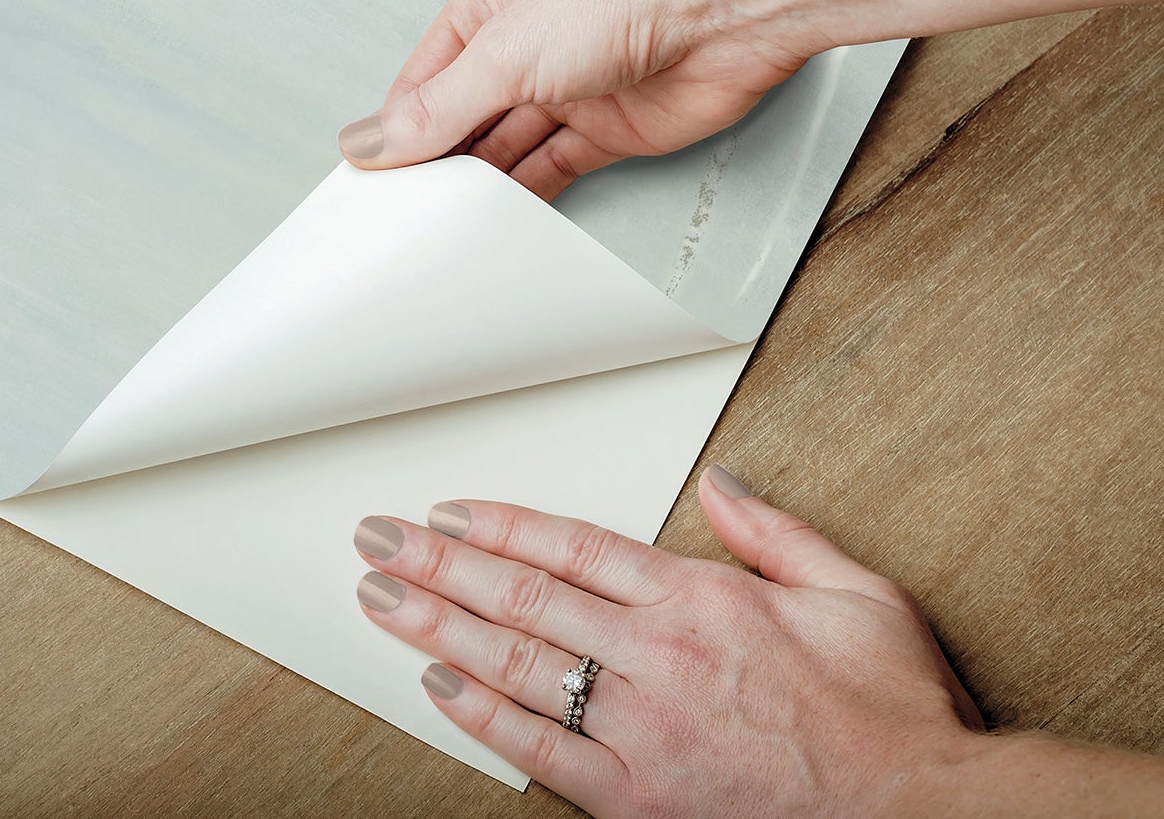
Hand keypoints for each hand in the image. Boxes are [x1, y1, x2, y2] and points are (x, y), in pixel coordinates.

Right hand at [337, 0, 815, 201]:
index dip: (396, 130)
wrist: (727, 7)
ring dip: (481, 184)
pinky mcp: (612, 128)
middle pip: (464, 117)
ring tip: (443, 229)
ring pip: (508, 147)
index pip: (423, 80)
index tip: (367, 183)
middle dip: (437, 162)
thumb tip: (369, 141)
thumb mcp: (504, 52)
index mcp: (488, 6)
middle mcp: (526, 45)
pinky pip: (556, 168)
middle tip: (401, 217)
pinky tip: (500, 223)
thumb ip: (438, 108)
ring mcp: (570, 87)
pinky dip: (529, 196)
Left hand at [351, 470, 1163, 816]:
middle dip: (438, 565)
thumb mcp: (856, 592)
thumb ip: (775, 531)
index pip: (572, 546)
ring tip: (381, 599)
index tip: (448, 512)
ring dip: (437, 628)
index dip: (499, 526)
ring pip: (517, 666)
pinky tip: (440, 689)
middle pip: (524, 596)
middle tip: (378, 540)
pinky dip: (485, 720)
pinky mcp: (643, 801)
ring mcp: (645, 733)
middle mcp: (661, 660)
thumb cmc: (893, 716)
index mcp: (702, 601)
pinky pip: (545, 754)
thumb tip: (720, 484)